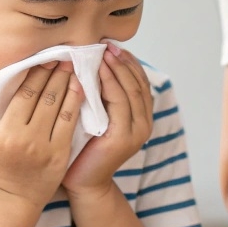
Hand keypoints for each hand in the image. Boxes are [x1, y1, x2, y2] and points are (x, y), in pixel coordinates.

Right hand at [0, 62, 83, 209]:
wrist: (17, 198)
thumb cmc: (2, 167)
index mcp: (5, 131)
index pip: (23, 95)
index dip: (36, 75)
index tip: (44, 60)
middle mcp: (24, 137)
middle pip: (43, 97)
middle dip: (54, 74)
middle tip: (63, 57)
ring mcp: (44, 146)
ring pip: (58, 106)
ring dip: (67, 83)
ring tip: (73, 67)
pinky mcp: (61, 153)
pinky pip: (69, 122)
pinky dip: (75, 103)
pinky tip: (80, 89)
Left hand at [63, 46, 153, 198]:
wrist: (82, 182)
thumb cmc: (85, 148)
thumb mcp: (98, 116)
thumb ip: (104, 96)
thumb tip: (96, 62)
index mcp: (141, 117)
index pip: (140, 81)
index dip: (129, 62)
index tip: (113, 45)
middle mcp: (145, 123)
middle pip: (138, 82)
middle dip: (123, 61)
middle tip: (108, 44)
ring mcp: (137, 131)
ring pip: (131, 89)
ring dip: (117, 68)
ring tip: (104, 52)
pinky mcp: (124, 137)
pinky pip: (119, 101)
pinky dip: (110, 82)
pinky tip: (99, 70)